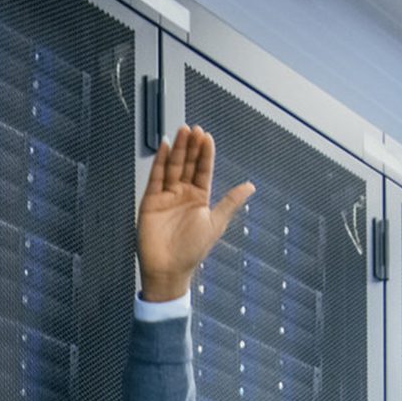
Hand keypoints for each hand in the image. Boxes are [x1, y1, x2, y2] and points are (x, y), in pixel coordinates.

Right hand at [136, 125, 254, 300]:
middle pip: (188, 164)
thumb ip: (231, 202)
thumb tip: (250, 186)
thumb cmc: (192, 251)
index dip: (205, 154)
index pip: (203, 170)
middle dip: (191, 147)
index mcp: (199, 199)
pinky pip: (156, 177)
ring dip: (178, 149)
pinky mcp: (151, 200)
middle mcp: (183, 194)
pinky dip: (160, 161)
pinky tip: (165, 147)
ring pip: (173, 166)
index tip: (207, 137)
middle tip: (195, 129)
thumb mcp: (216, 223)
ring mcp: (167, 196)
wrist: (168, 270)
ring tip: (182, 131)